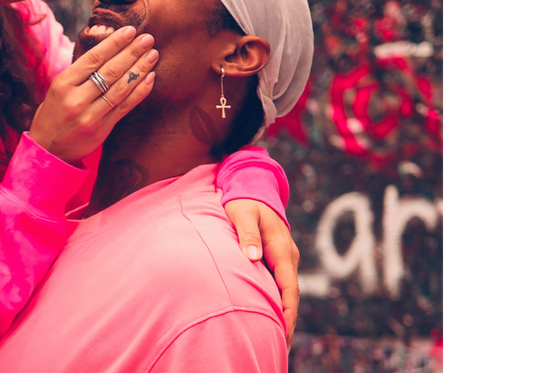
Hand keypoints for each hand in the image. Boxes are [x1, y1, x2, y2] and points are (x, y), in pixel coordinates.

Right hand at [29, 26, 157, 163]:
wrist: (47, 149)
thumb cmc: (53, 113)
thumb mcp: (58, 88)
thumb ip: (80, 72)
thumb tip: (109, 47)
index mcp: (63, 83)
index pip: (94, 58)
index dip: (114, 43)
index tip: (130, 30)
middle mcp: (76, 99)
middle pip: (110, 71)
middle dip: (132, 52)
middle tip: (148, 38)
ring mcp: (90, 116)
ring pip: (120, 88)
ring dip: (140, 69)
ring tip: (152, 55)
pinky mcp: (101, 129)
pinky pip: (125, 107)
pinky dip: (139, 91)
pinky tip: (150, 78)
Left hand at [224, 199, 299, 351]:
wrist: (252, 188)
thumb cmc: (244, 201)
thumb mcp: (242, 213)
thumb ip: (246, 233)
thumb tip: (252, 256)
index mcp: (281, 248)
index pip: (288, 285)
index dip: (287, 309)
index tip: (283, 329)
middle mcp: (287, 255)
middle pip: (291, 294)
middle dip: (288, 320)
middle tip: (282, 345)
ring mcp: (284, 258)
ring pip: (287, 290)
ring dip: (284, 313)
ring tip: (279, 339)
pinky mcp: (277, 259)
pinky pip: (280, 284)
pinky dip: (279, 301)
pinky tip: (272, 316)